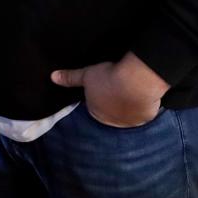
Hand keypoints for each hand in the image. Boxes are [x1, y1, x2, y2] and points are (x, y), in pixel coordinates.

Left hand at [51, 52, 168, 127]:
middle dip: (113, 103)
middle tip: (117, 87)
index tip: (104, 87)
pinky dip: (142, 106)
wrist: (135, 81)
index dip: (99, 96)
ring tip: (130, 90)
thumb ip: (70, 78)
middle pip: (111, 113)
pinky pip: (142, 113)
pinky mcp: (145, 118)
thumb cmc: (107, 78)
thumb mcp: (86, 75)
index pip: (95, 107)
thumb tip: (52, 77)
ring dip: (128, 106)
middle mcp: (112, 123)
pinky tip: (141, 95)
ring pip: (127, 115)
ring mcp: (130, 122)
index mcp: (96, 114)